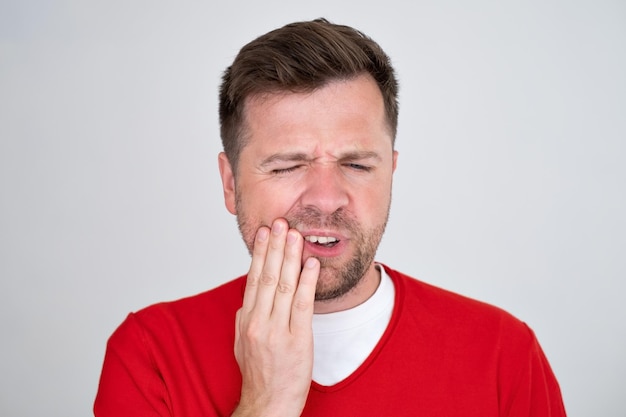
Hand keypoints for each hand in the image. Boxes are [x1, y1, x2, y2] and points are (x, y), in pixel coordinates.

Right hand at [233, 218, 319, 416]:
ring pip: (284, 286)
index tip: (264, 233)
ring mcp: (278, 331)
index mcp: (246, 320)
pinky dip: (307, 282)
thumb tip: (250, 294)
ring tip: (295, 235)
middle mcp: (259, 322)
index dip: (259, 253)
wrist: (268, 404)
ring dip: (290, 257)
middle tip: (280, 223)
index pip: (253, 278)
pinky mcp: (298, 340)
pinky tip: (310, 264)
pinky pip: (303, 305)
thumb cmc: (258, 373)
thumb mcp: (243, 342)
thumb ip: (247, 316)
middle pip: (268, 277)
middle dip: (275, 247)